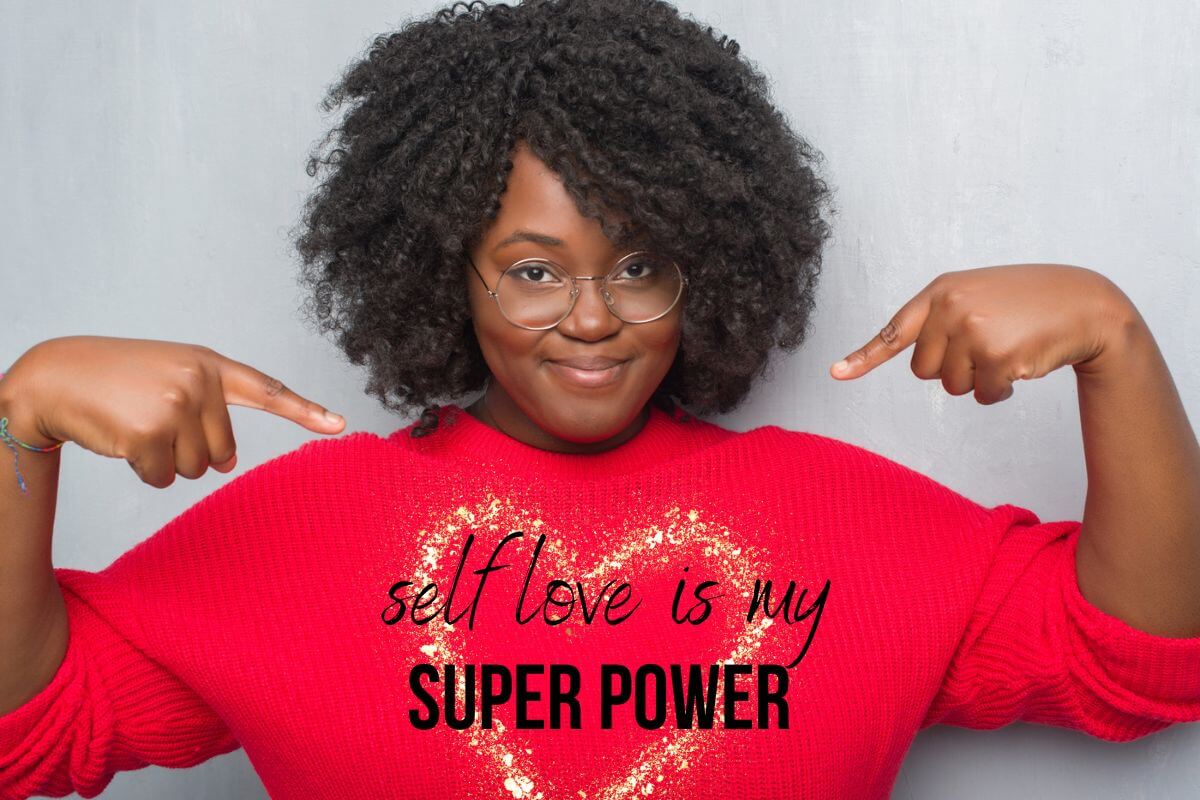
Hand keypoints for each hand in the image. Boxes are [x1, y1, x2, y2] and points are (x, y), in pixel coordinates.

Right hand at [0, 335, 344, 486]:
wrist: (56, 376)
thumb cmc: (117, 379)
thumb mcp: (169, 378)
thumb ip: (208, 413)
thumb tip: (228, 463)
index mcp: (209, 365)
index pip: (267, 390)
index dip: (305, 411)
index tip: (340, 424)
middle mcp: (199, 381)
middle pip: (223, 451)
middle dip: (190, 450)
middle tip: (153, 421)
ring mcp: (175, 405)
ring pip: (196, 469)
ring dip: (166, 462)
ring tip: (135, 426)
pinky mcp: (150, 433)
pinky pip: (164, 478)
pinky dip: (144, 471)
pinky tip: (122, 440)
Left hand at [827, 263, 1136, 402]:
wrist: (1084, 303)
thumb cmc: (1029, 302)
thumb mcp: (980, 296)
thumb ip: (944, 320)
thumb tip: (922, 364)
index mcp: (942, 291)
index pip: (895, 330)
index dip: (865, 356)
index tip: (836, 374)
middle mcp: (951, 308)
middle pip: (924, 371)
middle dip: (953, 370)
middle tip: (988, 346)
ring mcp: (972, 331)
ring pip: (952, 386)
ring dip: (979, 380)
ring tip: (1008, 349)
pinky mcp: (997, 356)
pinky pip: (983, 395)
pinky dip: (1001, 391)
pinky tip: (1023, 363)